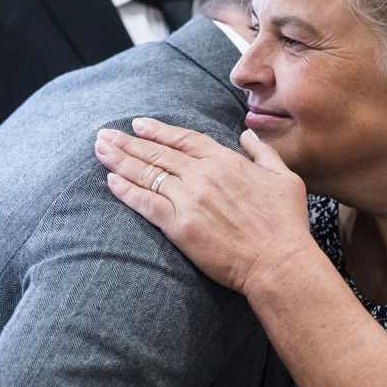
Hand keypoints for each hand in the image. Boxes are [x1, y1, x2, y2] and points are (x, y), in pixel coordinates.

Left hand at [96, 117, 313, 296]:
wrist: (279, 262)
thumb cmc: (287, 224)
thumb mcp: (285, 177)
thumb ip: (262, 152)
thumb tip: (246, 136)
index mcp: (226, 161)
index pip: (184, 139)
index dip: (158, 130)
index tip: (139, 124)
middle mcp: (203, 175)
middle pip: (158, 152)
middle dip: (128, 142)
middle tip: (104, 134)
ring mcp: (189, 199)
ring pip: (147, 174)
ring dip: (120, 160)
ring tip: (100, 149)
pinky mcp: (179, 226)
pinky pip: (146, 203)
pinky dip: (126, 191)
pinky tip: (110, 181)